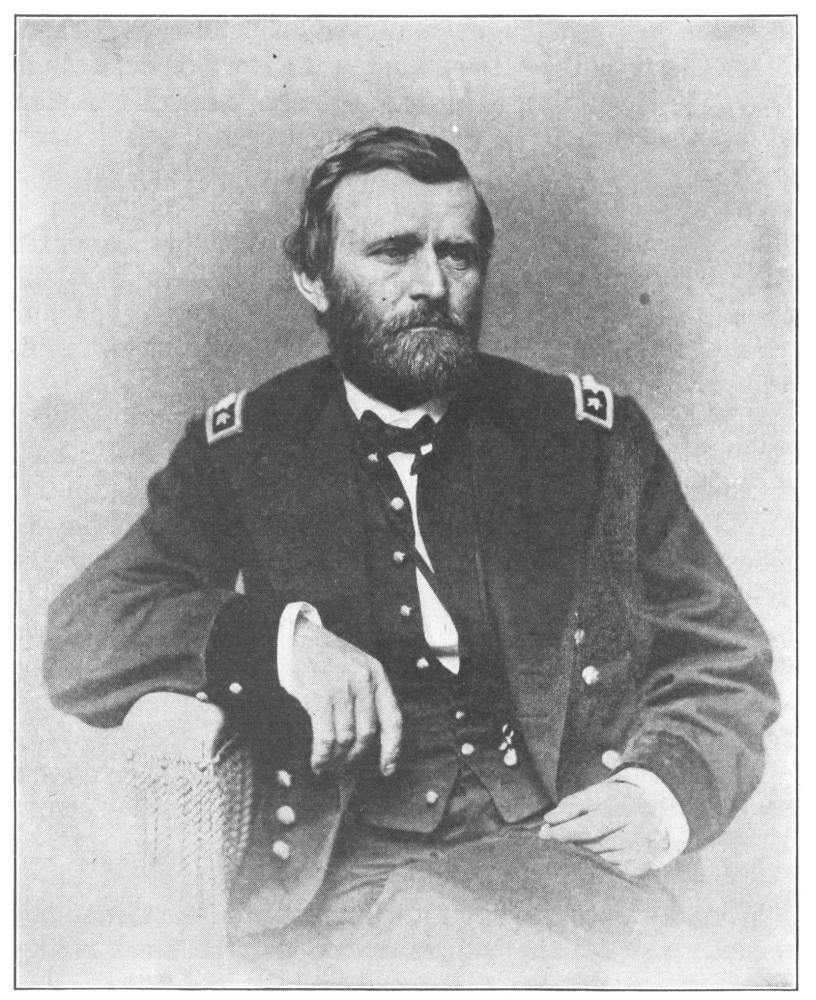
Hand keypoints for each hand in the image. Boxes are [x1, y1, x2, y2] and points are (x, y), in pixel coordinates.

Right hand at [288, 616, 401, 776]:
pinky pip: (326, 737)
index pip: (393, 719)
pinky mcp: (320, 696)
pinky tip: (317, 763)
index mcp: (376, 675)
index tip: (387, 769)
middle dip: (355, 757)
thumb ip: (367, 695)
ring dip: (336, 760)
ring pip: (346, 739)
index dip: (392, 748)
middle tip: (343, 768)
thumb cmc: (324, 656)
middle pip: (367, 734)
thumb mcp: (356, 666)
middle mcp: (363, 681)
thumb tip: (368, 741)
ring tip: (327, 766)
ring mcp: (342, 688)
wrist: (295, 636)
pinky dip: (322, 756)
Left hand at [538, 777, 670, 875]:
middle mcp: (635, 820)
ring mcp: (643, 842)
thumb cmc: (616, 802)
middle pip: (592, 839)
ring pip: (601, 854)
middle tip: (557, 837)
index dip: (563, 828)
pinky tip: (610, 849)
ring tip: (593, 838)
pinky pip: (614, 867)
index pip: (586, 818)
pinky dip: (606, 861)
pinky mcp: (646, 860)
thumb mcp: (596, 794)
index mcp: (621, 800)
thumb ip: (571, 806)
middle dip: (572, 839)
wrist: (657, 810)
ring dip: (589, 850)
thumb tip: (548, 822)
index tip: (545, 832)